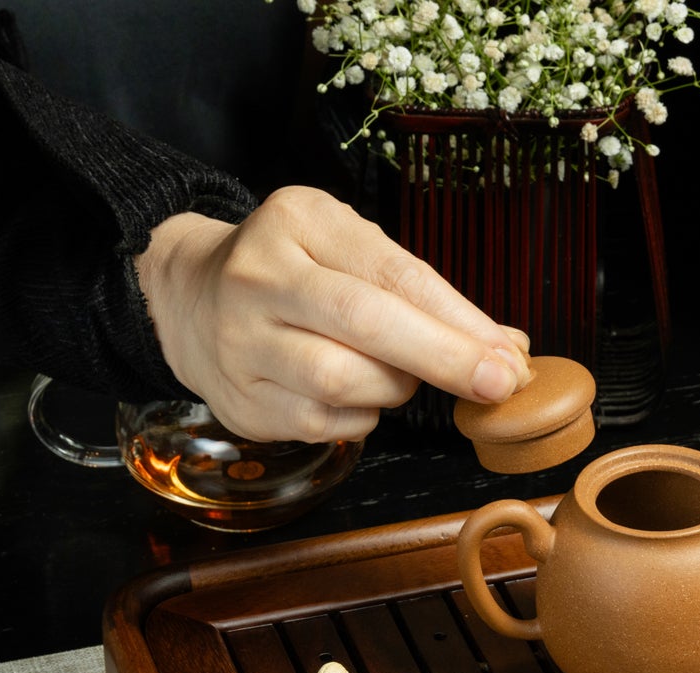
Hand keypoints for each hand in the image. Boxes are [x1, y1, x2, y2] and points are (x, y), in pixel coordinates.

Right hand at [134, 185, 531, 442]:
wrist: (191, 298)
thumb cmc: (298, 271)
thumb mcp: (352, 250)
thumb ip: (425, 292)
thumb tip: (508, 349)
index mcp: (298, 221)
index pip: (393, 273)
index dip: (459, 321)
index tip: (509, 355)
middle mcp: (260, 276)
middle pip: (365, 324)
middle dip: (444, 359)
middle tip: (498, 384)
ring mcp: (241, 342)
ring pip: (344, 382)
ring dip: (395, 389)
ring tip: (398, 375)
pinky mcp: (240, 401)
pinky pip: (325, 424)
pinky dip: (361, 418)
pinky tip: (356, 396)